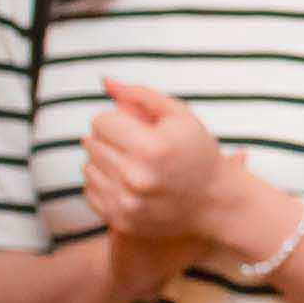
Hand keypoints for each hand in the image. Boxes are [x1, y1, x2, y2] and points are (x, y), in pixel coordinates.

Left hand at [83, 79, 227, 243]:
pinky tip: (127, 182)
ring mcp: (128, 203)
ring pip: (88, 168)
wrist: (215, 202)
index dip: (117, 119)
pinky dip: (104, 184)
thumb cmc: (198, 152)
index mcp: (152, 148)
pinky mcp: (121, 221)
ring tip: (131, 163)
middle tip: (135, 145)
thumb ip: (141, 95)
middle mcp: (137, 178)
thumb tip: (104, 81)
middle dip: (110, 139)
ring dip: (104, 161)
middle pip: (91, 144)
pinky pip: (91, 192)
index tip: (134, 127)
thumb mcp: (180, 116)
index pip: (101, 122)